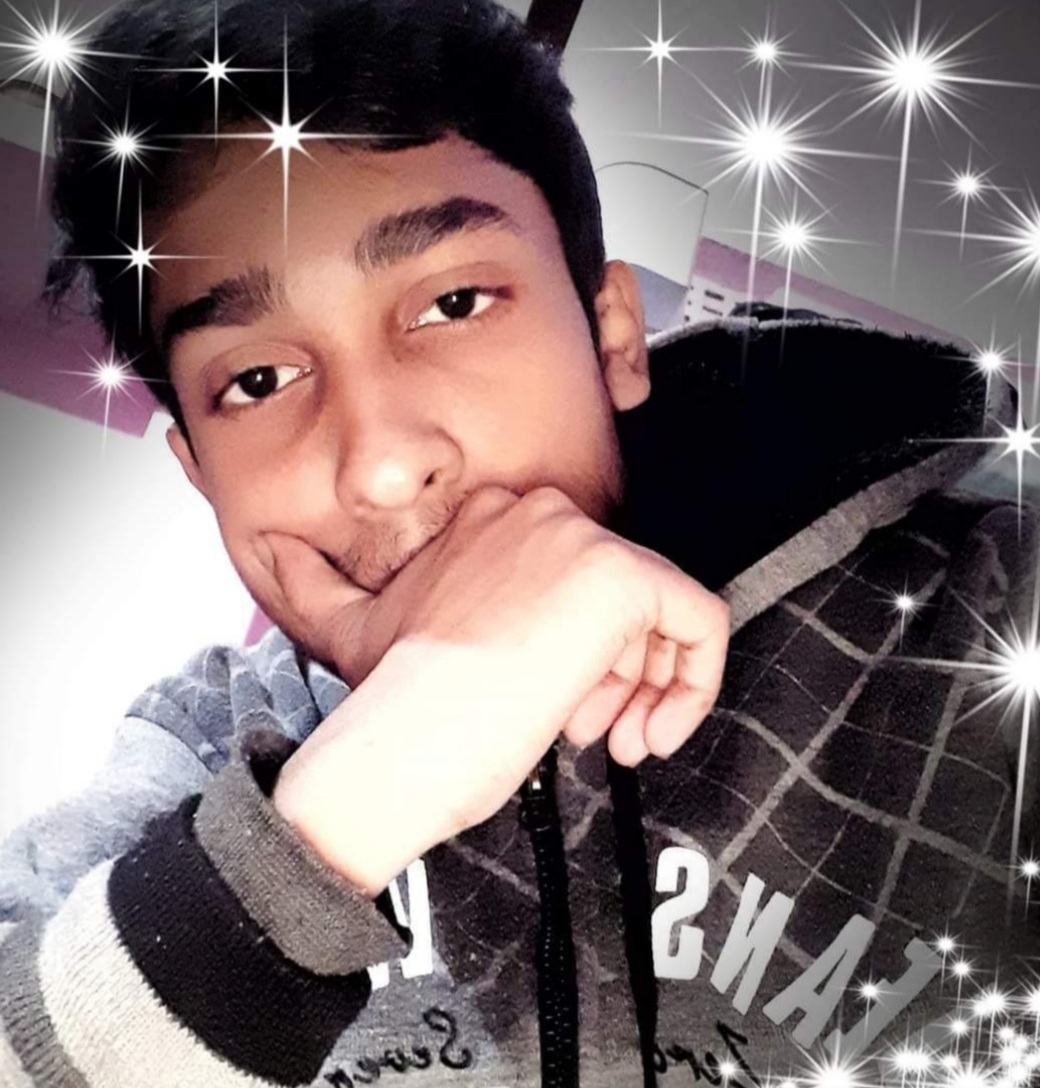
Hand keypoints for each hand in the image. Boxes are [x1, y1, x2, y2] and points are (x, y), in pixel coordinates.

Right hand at [266, 487, 728, 892]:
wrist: (399, 742)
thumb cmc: (390, 703)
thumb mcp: (353, 625)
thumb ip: (319, 580)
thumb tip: (276, 552)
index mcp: (488, 519)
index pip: (575, 573)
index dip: (577, 647)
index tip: (557, 700)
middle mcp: (536, 514)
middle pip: (622, 594)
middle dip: (616, 671)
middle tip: (590, 726)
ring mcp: (581, 541)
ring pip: (661, 611)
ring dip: (649, 687)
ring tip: (613, 737)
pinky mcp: (622, 578)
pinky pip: (702, 621)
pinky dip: (695, 683)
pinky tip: (650, 731)